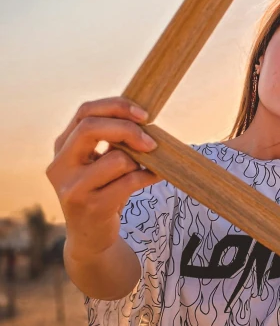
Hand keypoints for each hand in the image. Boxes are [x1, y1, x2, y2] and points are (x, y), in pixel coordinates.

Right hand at [46, 97, 160, 259]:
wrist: (89, 237)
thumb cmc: (101, 189)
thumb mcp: (99, 161)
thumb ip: (111, 139)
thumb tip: (143, 117)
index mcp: (62, 147)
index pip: (85, 112)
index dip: (116, 106)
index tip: (144, 114)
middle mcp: (60, 165)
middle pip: (90, 128)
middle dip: (127, 129)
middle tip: (151, 140)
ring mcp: (72, 188)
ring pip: (116, 159)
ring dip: (138, 161)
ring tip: (147, 166)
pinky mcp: (90, 208)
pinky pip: (128, 182)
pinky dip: (147, 176)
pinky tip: (155, 176)